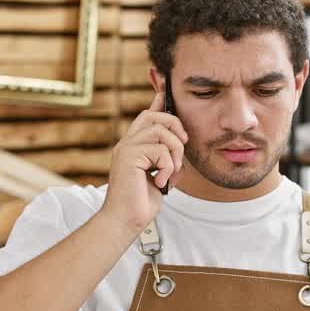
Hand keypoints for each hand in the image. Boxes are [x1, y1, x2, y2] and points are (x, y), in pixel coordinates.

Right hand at [99, 91, 187, 233]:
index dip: (158, 101)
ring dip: (175, 152)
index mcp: (134, 146)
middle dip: (175, 126)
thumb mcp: (162, 178)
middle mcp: (127, 143)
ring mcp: (126, 148)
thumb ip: (169, 161)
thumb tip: (182, 152)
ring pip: (161, 132)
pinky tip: (160, 182)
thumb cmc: (140, 203)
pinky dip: (167, 168)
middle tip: (183, 144)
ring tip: (171, 171)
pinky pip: (160, 151)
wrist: (126, 220)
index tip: (166, 89)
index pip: (147, 117)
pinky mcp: (128, 156)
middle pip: (155, 115)